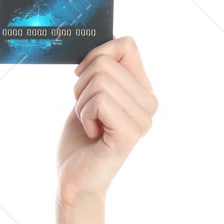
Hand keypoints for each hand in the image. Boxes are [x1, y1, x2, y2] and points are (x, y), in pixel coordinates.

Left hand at [56, 36, 156, 207]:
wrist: (74, 180)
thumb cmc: (80, 140)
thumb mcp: (89, 96)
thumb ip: (102, 71)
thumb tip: (105, 43)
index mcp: (143, 91)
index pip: (126, 44)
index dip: (98, 54)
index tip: (84, 77)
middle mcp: (149, 104)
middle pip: (107, 62)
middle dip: (82, 85)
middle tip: (87, 113)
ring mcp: (142, 119)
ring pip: (100, 80)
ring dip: (81, 103)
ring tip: (90, 124)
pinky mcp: (130, 133)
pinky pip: (99, 101)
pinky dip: (83, 115)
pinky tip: (92, 133)